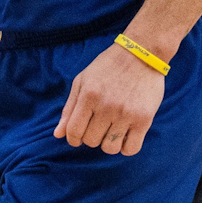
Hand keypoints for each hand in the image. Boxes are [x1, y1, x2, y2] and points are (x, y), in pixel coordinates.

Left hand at [55, 40, 166, 154]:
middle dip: (91, 137)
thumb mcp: (83, 81)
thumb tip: (58, 134)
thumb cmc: (108, 66)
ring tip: (112, 130)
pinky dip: (126, 148)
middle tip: (98, 126)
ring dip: (108, 143)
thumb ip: (69, 108)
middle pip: (91, 141)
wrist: (142, 53)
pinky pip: (131, 149)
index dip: (73, 139)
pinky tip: (125, 136)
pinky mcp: (144, 119)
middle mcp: (106, 106)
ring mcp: (126, 114)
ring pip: (110, 148)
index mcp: (89, 96)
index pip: (74, 132)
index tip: (79, 135)